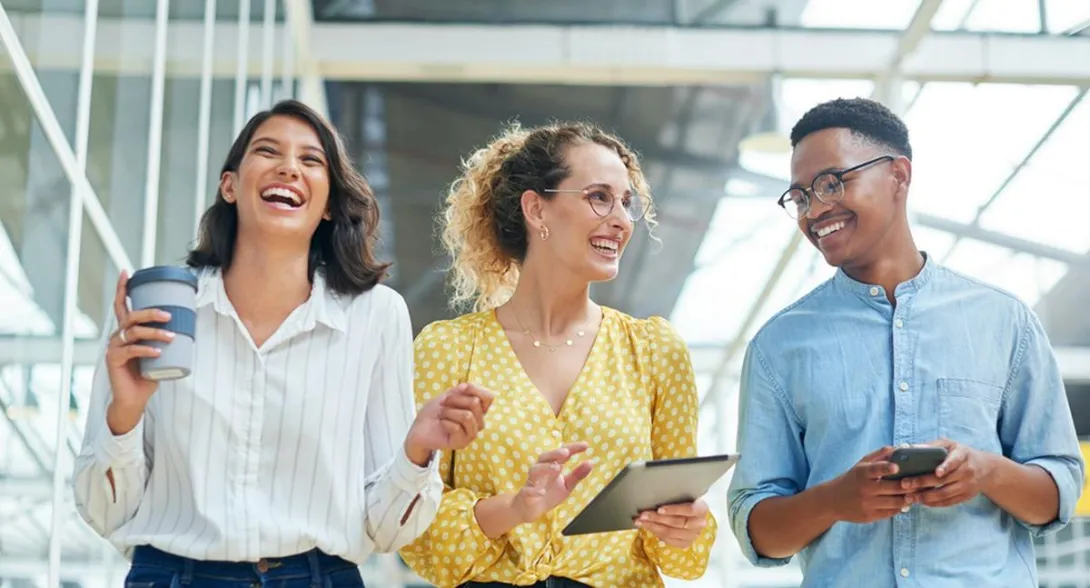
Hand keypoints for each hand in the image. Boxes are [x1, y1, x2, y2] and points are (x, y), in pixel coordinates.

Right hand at [105, 271, 174, 434]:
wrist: (135, 398)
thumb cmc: (148, 373)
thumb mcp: (160, 351)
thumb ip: (167, 338)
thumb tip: (191, 323)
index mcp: (126, 331)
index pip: (121, 305)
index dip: (123, 289)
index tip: (127, 272)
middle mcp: (117, 336)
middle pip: (130, 316)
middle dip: (149, 313)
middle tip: (168, 316)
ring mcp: (113, 348)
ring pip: (132, 332)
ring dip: (154, 332)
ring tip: (170, 336)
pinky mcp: (114, 360)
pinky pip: (131, 351)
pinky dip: (146, 350)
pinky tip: (158, 351)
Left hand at [405, 383, 493, 463]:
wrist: (419, 428)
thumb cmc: (434, 412)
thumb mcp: (447, 396)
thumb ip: (458, 390)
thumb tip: (466, 386)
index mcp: (478, 410)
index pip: (489, 397)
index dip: (474, 389)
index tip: (459, 389)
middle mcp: (478, 422)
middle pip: (475, 403)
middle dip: (455, 399)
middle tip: (443, 404)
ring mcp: (471, 434)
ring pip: (467, 416)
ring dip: (449, 412)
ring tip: (442, 415)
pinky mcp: (461, 443)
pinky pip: (457, 428)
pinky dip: (445, 422)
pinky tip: (441, 424)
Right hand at [511, 443, 593, 523]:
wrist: (530, 510)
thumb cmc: (549, 494)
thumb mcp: (567, 485)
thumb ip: (577, 475)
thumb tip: (590, 462)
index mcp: (552, 466)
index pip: (562, 454)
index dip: (572, 448)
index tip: (585, 445)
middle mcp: (541, 471)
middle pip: (544, 457)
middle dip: (554, 453)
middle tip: (566, 452)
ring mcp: (532, 482)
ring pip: (534, 470)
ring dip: (545, 468)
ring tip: (556, 468)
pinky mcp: (525, 494)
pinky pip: (527, 490)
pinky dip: (534, 490)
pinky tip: (541, 492)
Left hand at [634, 499, 709, 547]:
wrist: (692, 516)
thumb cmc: (684, 502)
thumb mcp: (683, 496)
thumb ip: (674, 496)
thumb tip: (652, 494)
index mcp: (702, 509)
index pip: (689, 510)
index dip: (674, 510)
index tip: (659, 509)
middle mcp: (699, 524)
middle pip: (676, 522)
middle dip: (657, 519)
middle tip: (642, 514)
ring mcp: (692, 536)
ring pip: (670, 532)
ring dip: (652, 526)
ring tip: (639, 521)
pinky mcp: (685, 543)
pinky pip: (668, 540)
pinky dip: (655, 533)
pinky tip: (647, 527)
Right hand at [828, 446, 915, 523]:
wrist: (832, 501)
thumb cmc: (851, 479)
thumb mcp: (860, 465)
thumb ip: (879, 456)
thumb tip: (900, 448)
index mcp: (862, 474)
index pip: (875, 469)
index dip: (886, 468)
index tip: (897, 467)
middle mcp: (865, 489)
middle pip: (891, 488)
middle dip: (907, 486)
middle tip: (919, 483)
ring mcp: (867, 504)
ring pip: (894, 502)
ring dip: (907, 499)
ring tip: (915, 495)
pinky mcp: (870, 516)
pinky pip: (891, 512)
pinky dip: (900, 508)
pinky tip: (905, 504)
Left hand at [900, 439, 994, 507]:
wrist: (987, 469)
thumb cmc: (962, 454)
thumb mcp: (951, 445)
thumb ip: (933, 446)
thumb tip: (911, 447)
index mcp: (963, 455)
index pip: (955, 462)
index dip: (946, 467)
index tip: (936, 472)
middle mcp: (967, 472)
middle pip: (944, 480)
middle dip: (923, 483)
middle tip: (905, 484)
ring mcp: (967, 486)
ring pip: (945, 494)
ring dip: (926, 496)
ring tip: (910, 496)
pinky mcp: (966, 496)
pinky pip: (949, 502)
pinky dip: (934, 503)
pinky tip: (922, 501)